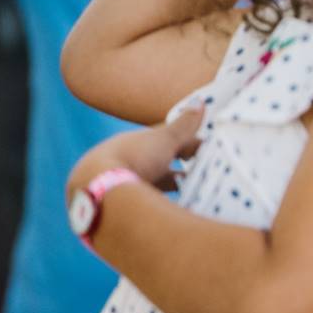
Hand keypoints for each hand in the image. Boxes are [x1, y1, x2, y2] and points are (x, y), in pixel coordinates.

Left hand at [66, 108, 203, 199]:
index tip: (213, 151)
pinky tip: (176, 211)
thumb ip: (184, 124)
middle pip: (162, 165)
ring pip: (156, 185)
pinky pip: (151, 203)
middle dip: (183, 169)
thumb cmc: (132, 157)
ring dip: (174, 188)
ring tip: (196, 194)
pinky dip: (165, 204)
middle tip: (208, 174)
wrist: (99, 192)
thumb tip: (201, 101)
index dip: (192, 145)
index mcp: (136, 144)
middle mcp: (128, 163)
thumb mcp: (164, 139)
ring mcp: (124, 186)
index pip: (168, 142)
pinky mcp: (124, 207)